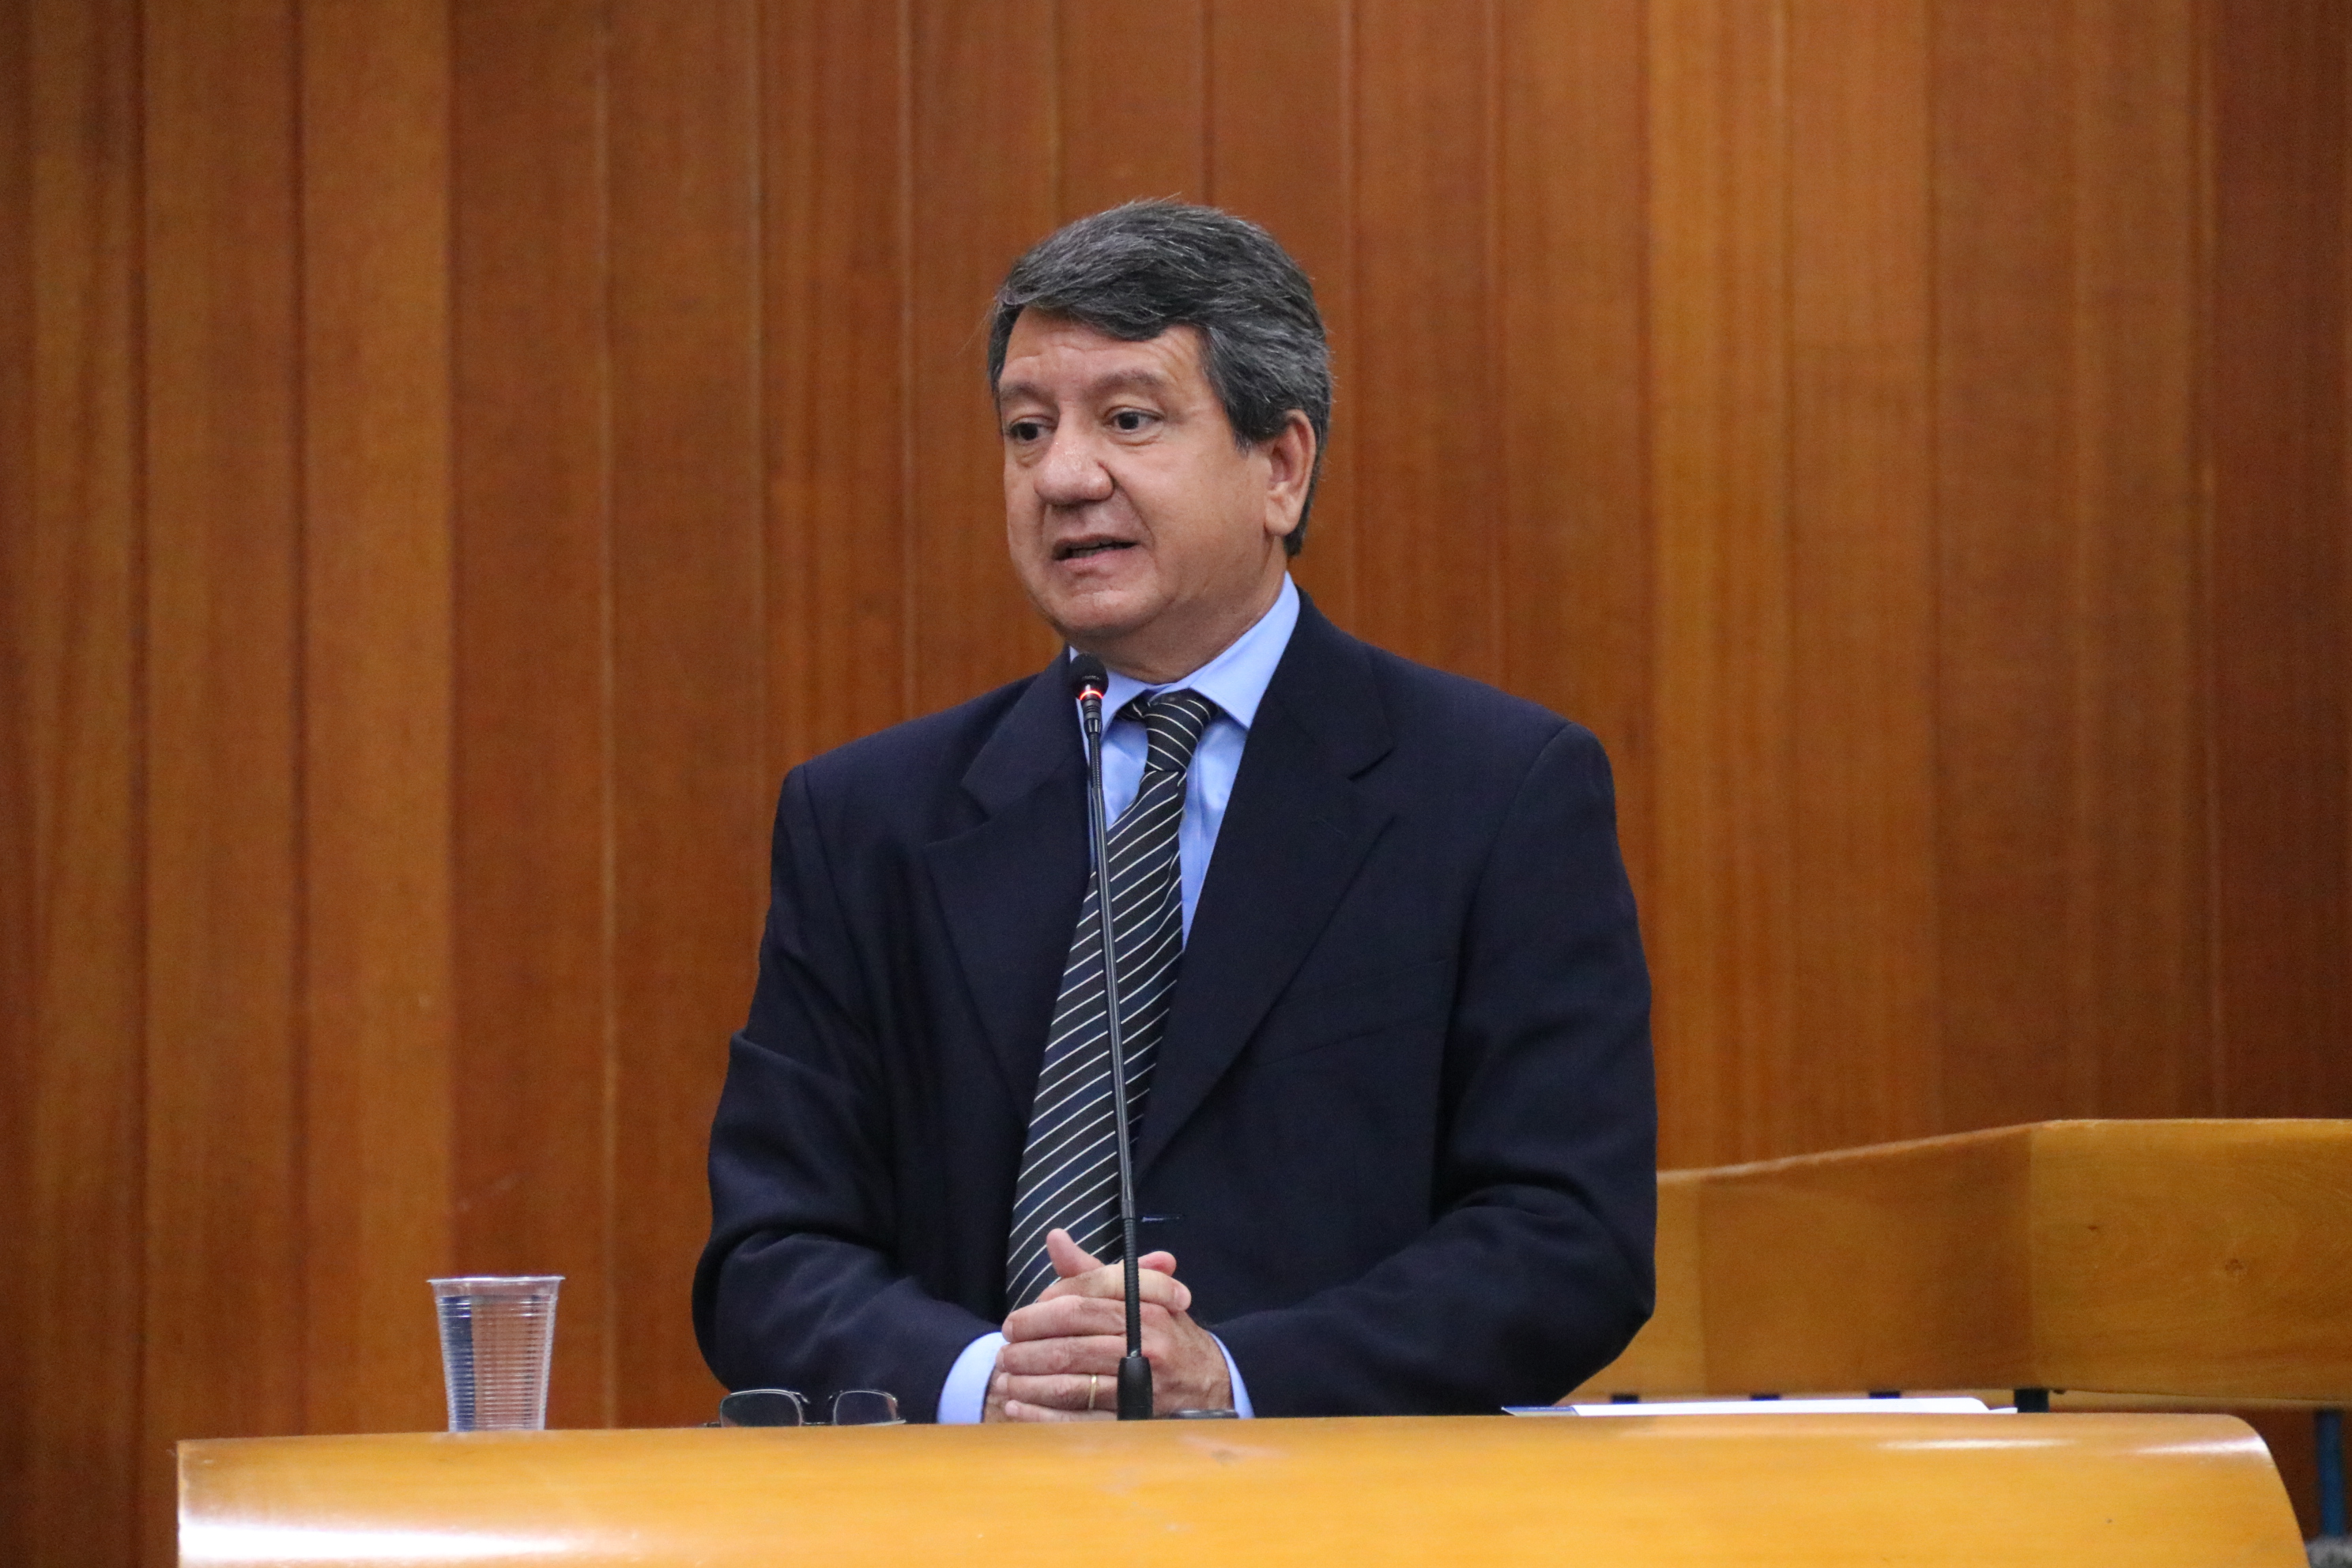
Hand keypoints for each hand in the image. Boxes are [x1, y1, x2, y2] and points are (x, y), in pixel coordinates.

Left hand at [984, 1229, 1233, 1421]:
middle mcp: (1146, 1344)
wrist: (1213, 1384)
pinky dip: (1044, 1415)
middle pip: (1072, 1342)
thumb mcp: (1141, 1296)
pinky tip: (1019, 1406)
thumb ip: (1093, 1272)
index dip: (1044, 1309)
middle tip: (1004, 1348)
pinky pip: (1082, 1420)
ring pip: (1072, 1381)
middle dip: (1029, 1346)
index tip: (1017, 1319)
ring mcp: (1142, 1385)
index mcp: (1147, 1308)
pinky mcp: (1134, 1420)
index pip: (1085, 1299)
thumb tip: (1055, 1239)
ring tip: (1004, 1376)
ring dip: (1030, 1380)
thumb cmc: (1168, 1335)